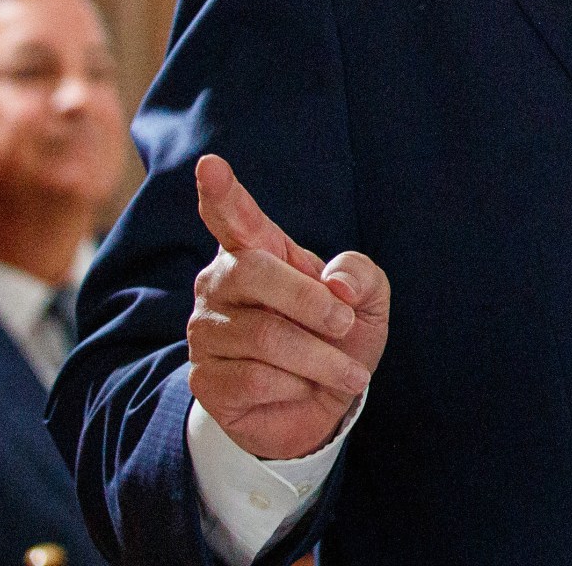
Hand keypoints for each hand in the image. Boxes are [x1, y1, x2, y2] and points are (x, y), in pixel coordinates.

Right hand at [188, 154, 389, 461]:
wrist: (323, 405)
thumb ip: (360, 275)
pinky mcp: (204, 378)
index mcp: (259, 252)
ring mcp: (206, 330)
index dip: (222, 193)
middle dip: (311, 302)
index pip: (233, 216)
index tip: (211, 165)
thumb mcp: (368, 300)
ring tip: (346, 371)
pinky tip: (301, 388)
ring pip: (262, 335)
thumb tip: (333, 284)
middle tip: (345, 325)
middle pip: (255, 272)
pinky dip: (295, 386)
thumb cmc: (339, 336)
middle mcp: (221, 284)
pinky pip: (253, 378)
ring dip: (318, 357)